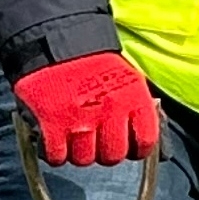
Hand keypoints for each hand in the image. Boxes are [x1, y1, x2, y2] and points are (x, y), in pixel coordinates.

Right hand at [13, 52, 157, 165]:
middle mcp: (110, 111)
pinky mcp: (52, 121)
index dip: (135, 149)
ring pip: (84, 159)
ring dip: (78, 153)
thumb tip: (147, 143)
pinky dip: (54, 153)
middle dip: (104, 152)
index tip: (127, 146)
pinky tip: (54, 141)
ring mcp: (80, 118)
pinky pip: (56, 155)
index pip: (145, 142)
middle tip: (96, 141)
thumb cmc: (96, 63)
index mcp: (134, 99)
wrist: (57, 40)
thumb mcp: (129, 79)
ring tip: (73, 138)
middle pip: (113, 156)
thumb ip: (138, 110)